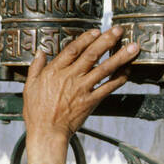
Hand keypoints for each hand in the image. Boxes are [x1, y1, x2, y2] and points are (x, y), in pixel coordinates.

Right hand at [22, 26, 139, 163]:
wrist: (47, 132)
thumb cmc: (36, 112)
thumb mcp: (30, 86)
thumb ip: (36, 68)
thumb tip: (40, 52)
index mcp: (55, 71)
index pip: (73, 49)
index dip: (86, 38)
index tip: (97, 31)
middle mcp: (71, 77)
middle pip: (92, 54)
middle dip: (107, 40)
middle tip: (119, 30)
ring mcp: (82, 89)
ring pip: (104, 68)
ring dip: (120, 56)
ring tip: (133, 47)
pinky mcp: (91, 101)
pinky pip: (108, 87)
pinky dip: (119, 79)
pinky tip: (128, 71)